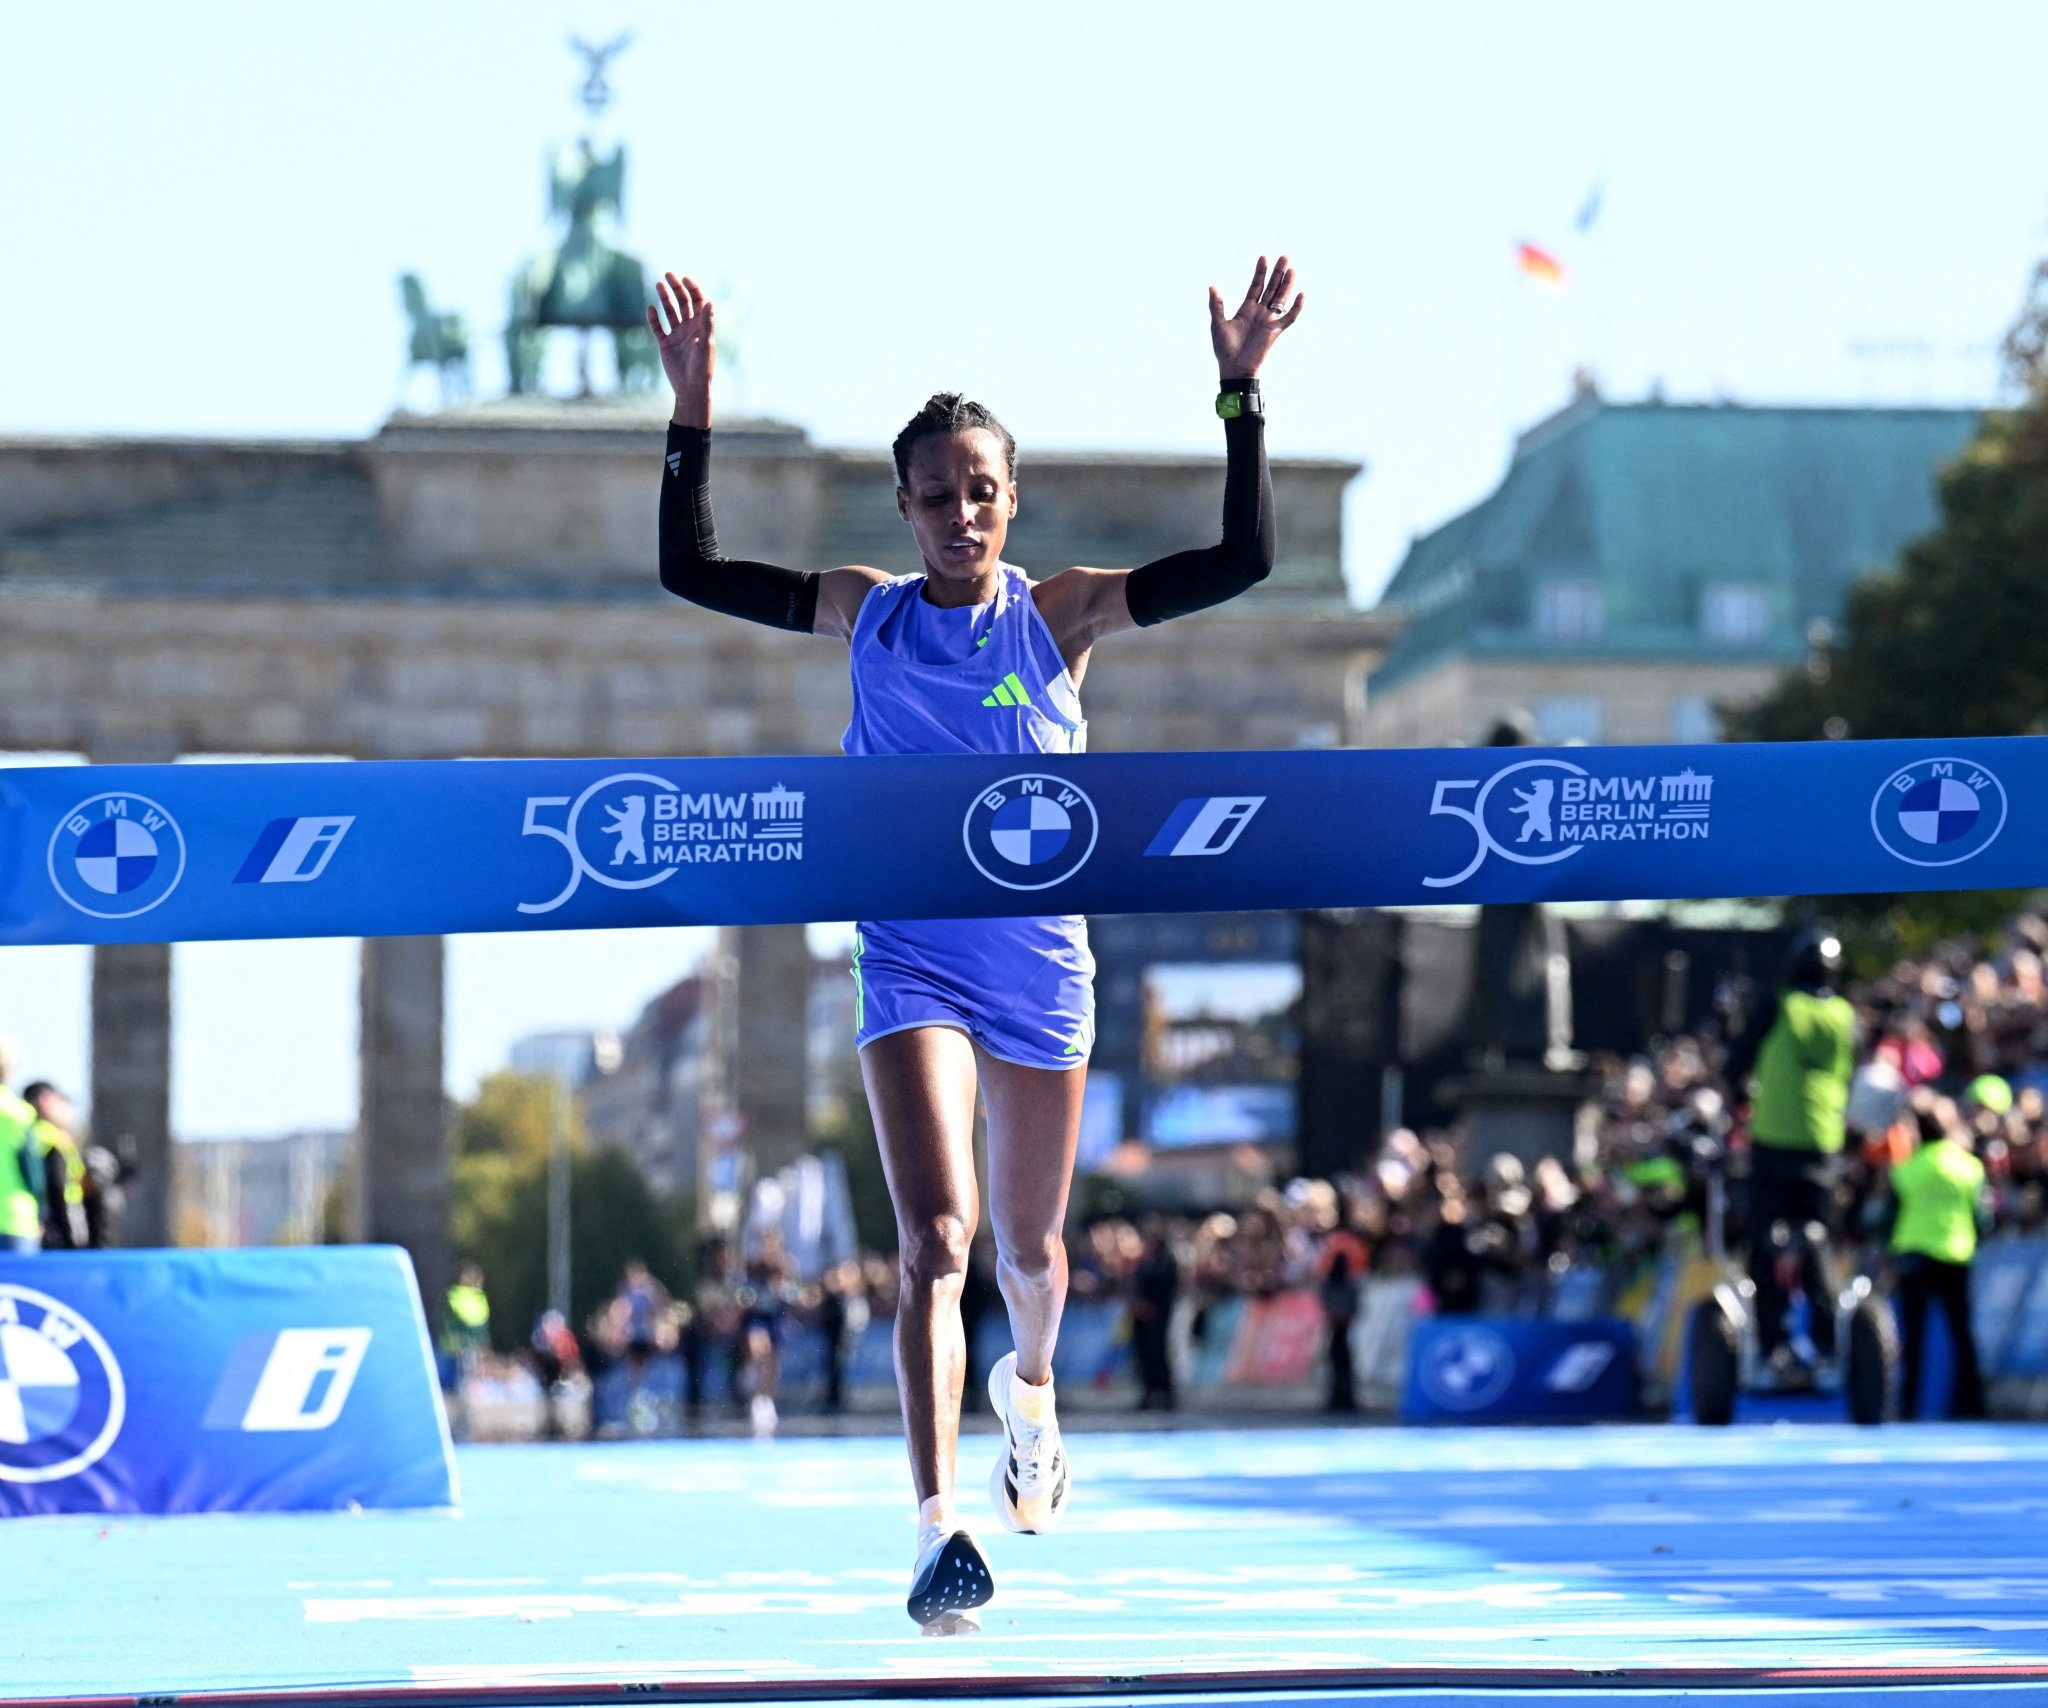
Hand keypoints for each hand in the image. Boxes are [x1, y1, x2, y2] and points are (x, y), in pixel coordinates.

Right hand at [647, 271, 714, 426]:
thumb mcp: (705, 344)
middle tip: (668, 275)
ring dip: (665, 298)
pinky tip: (650, 309)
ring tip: (658, 284)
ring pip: (669, 311)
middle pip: (683, 302)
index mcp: (702, 326)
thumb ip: (707, 323)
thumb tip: (710, 301)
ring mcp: (677, 335)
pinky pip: (657, 327)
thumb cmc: (702, 368)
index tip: (684, 278)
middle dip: (676, 288)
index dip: (692, 288)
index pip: (698, 301)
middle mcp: (689, 328)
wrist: (690, 389)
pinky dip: (653, 318)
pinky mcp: (665, 344)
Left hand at [1209, 254, 1303, 381]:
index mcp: (1246, 309)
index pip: (1256, 286)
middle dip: (1277, 273)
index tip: (1263, 257)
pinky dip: (1296, 307)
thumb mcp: (1218, 324)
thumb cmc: (1225, 349)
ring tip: (1291, 268)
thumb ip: (1217, 305)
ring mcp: (1268, 321)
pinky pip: (1289, 317)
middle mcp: (1260, 313)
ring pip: (1280, 298)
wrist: (1234, 368)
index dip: (1260, 272)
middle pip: (1271, 288)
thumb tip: (1212, 286)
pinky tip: (1301, 294)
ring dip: (1286, 284)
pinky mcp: (1275, 331)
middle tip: (1284, 257)